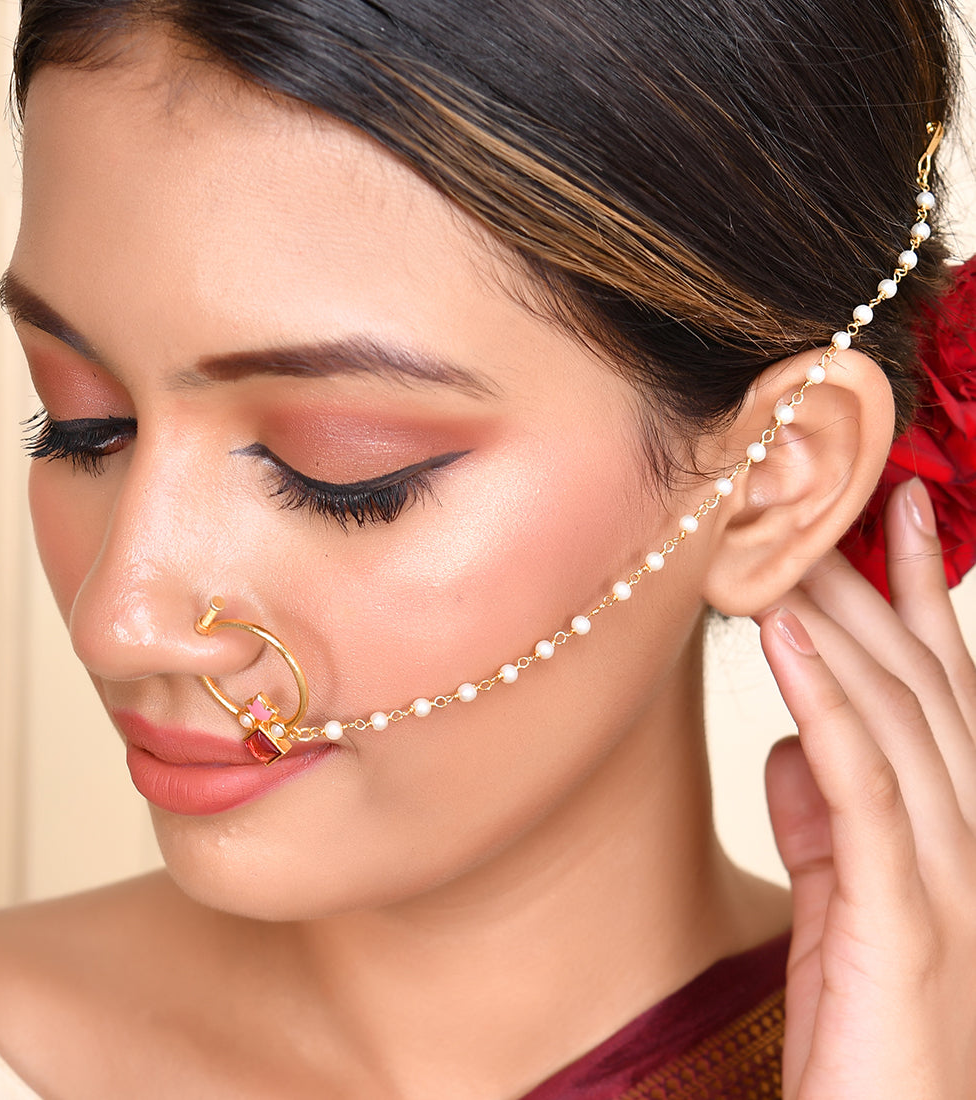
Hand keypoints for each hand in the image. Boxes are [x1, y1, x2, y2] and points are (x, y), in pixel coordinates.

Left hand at [759, 478, 975, 1098]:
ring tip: (790, 543)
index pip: (941, 688)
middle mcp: (971, 838)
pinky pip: (863, 788)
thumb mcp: (837, 902)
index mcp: (955, 829)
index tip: (901, 511)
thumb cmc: (865, 1029)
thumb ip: (824, 820)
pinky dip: (824, 703)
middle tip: (828, 492)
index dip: (922, 595)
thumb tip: (789, 741)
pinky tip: (786, 636)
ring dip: (840, 620)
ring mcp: (952, 878)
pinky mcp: (908, 921)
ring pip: (896, 716)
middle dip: (873, 583)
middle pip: (921, 681)